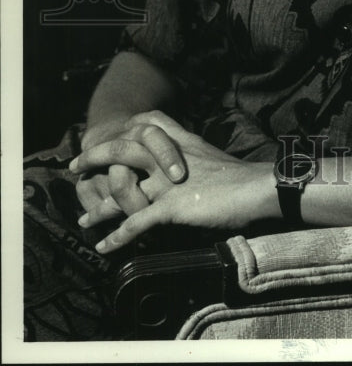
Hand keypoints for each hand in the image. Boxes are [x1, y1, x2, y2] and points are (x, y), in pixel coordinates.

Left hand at [70, 112, 278, 252]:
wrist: (255, 187)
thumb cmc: (239, 176)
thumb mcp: (210, 154)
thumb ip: (190, 154)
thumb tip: (179, 163)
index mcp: (179, 143)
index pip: (145, 124)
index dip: (123, 129)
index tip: (108, 136)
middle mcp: (168, 158)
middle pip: (122, 149)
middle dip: (95, 157)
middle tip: (76, 167)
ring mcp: (168, 182)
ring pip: (122, 186)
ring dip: (99, 205)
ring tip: (83, 218)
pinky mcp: (172, 206)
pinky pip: (136, 223)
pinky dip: (117, 237)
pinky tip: (104, 246)